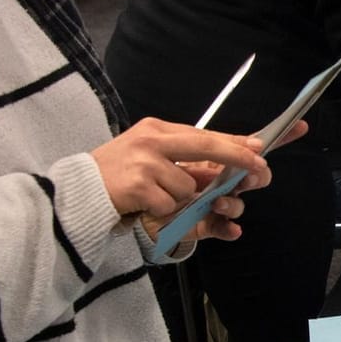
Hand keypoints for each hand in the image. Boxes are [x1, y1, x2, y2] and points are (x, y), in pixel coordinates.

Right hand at [92, 117, 293, 233]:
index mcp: (157, 130)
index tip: (262, 146)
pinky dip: (163, 211)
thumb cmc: (119, 176)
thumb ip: (186, 158)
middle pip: (205, 146)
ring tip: (154, 196)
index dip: (236, 141)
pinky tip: (143, 205)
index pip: (205, 133)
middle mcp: (151, 141)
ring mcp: (144, 162)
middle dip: (236, 158)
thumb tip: (230, 163)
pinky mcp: (137, 186)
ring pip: (188, 187)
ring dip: (180, 199)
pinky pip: (170, 205)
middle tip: (259, 170)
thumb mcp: (151, 156)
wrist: (78, 194)